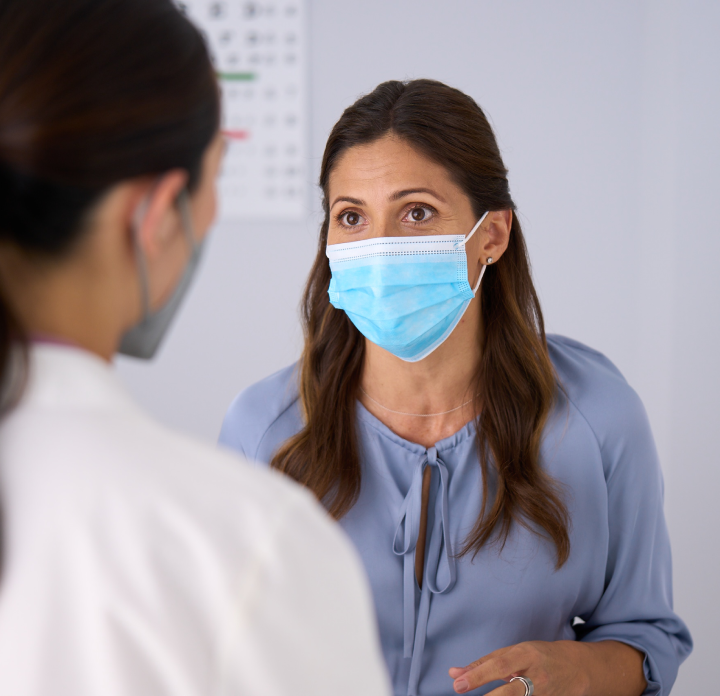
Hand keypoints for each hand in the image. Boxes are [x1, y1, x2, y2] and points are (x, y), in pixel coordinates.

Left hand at [448, 640, 645, 695]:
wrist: (583, 669)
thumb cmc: (540, 657)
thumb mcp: (514, 653)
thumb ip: (484, 664)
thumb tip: (453, 673)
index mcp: (527, 654)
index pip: (499, 664)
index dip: (478, 674)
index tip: (457, 683)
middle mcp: (538, 675)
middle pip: (510, 691)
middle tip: (463, 692)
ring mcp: (548, 694)